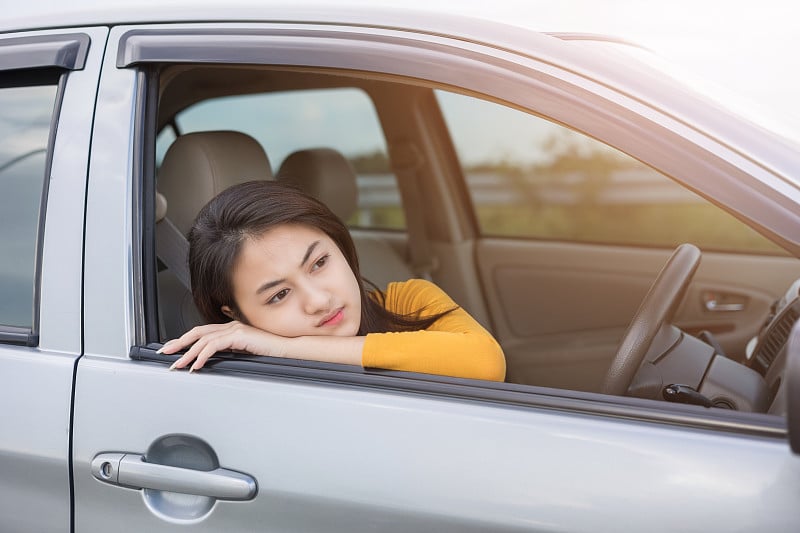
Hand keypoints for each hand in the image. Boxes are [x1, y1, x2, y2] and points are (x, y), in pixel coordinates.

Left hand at [159, 321, 286, 371]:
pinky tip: (196, 365)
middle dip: (179, 343)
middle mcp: (231, 325)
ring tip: (179, 365)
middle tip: (166, 353)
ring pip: (203, 340)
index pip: (202, 332)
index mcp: (231, 328)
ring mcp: (234, 329)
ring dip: (188, 353)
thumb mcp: (246, 351)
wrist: (287, 348)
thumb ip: (231, 350)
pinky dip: (202, 355)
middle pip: (197, 332)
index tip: (174, 348)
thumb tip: (214, 359)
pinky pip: (214, 345)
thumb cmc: (270, 351)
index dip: (185, 339)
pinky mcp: (238, 336)